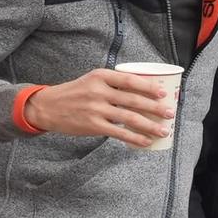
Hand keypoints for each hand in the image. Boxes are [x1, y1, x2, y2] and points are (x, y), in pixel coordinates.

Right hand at [24, 68, 175, 146]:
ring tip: (164, 130)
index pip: (129, 80)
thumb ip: (113, 83)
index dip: (148, 86)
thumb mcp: (92, 80)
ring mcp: (95, 109)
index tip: (163, 92)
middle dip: (155, 107)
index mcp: (100, 76)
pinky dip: (135, 138)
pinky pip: (119, 133)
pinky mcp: (93, 125)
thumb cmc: (75, 93)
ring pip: (129, 118)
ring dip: (150, 125)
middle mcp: (98, 91)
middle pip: (133, 100)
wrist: (48, 107)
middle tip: (170, 113)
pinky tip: (146, 141)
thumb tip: (143, 91)